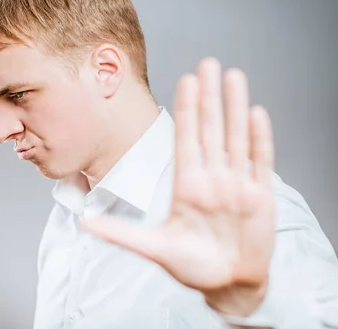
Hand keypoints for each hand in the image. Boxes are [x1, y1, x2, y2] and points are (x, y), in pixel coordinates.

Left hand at [82, 58, 275, 316]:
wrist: (227, 283)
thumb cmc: (191, 265)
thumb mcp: (153, 248)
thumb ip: (121, 233)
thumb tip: (85, 223)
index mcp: (186, 185)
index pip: (185, 138)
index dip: (185, 110)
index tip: (183, 81)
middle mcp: (211, 178)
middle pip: (210, 129)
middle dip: (209, 97)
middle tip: (208, 63)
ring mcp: (236, 185)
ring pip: (235, 138)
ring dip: (235, 107)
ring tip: (234, 76)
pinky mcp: (260, 196)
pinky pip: (259, 162)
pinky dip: (259, 139)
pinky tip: (256, 113)